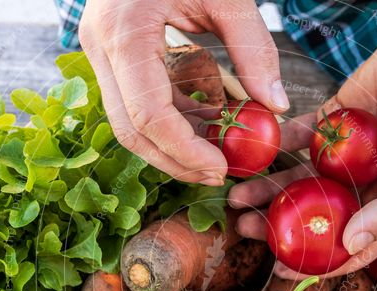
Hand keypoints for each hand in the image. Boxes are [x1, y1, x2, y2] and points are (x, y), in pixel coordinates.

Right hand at [79, 0, 289, 185]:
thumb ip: (253, 48)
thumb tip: (276, 106)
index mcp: (125, 31)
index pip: (148, 115)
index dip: (184, 151)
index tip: (221, 168)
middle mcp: (101, 46)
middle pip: (130, 130)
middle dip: (174, 160)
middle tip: (218, 174)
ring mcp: (99, 51)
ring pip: (128, 123)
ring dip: (172, 145)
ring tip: (217, 152)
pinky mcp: (111, 54)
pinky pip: (136, 102)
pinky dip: (171, 119)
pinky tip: (205, 123)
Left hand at [229, 8, 376, 277]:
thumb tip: (352, 245)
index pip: (348, 243)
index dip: (316, 261)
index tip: (280, 271)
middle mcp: (363, 183)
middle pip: (314, 213)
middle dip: (279, 225)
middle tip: (245, 230)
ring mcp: (346, 152)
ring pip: (299, 177)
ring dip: (268, 189)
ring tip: (237, 199)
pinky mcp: (334, 118)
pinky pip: (298, 136)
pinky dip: (275, 144)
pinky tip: (251, 155)